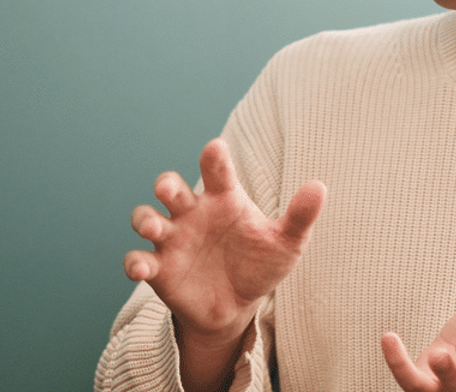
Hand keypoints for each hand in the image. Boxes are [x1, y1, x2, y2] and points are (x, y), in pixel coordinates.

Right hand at [124, 138, 325, 340]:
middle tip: (169, 189)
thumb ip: (300, 216)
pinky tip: (142, 269)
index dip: (214, 158)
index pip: (216, 171)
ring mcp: (173, 240)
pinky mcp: (160, 269)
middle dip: (167, 185)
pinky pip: (138, 260)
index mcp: (223, 199)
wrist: (238, 306)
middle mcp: (193, 213)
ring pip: (146, 217)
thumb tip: (320, 186)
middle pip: (171, 188)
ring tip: (155, 227)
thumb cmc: (260, 264)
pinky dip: (135, 263)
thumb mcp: (286, 244)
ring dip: (145, 219)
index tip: (215, 149)